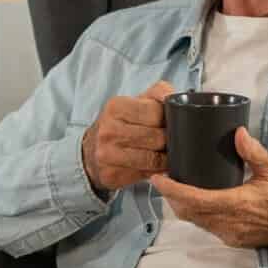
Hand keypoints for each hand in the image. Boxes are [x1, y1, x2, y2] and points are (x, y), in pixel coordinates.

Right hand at [81, 80, 172, 194]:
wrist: (91, 151)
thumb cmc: (120, 124)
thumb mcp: (135, 102)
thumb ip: (159, 92)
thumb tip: (176, 97)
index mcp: (115, 107)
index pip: (155, 112)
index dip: (169, 118)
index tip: (168, 122)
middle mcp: (108, 130)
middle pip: (157, 137)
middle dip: (168, 140)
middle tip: (169, 139)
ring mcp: (108, 154)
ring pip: (154, 159)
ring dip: (165, 158)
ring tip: (164, 153)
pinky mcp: (111, 174)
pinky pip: (146, 174)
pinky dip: (156, 171)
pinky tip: (153, 165)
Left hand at [152, 126, 267, 248]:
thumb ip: (254, 152)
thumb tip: (238, 132)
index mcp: (236, 204)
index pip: (194, 199)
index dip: (172, 190)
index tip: (158, 178)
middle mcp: (229, 223)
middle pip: (188, 213)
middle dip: (172, 197)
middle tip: (164, 179)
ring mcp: (230, 234)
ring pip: (196, 222)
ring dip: (184, 207)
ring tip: (176, 188)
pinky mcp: (234, 239)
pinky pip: (208, 227)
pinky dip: (197, 214)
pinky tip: (197, 201)